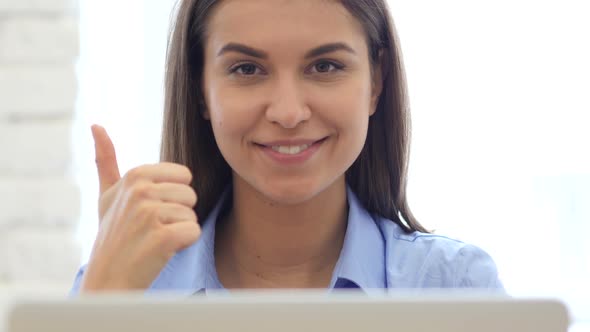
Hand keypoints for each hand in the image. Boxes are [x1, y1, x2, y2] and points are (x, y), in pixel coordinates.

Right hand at [80, 125, 200, 290]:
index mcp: (135, 175)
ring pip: (193, 215)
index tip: (149, 211)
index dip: (172, 197)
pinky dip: (183, 245)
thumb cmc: (113, 236)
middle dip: (177, 215)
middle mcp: (141, 190)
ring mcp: (150, 213)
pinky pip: (194, 232)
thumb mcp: (107, 195)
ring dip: (178, 231)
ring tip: (153, 240)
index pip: (183, 176)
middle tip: (151, 229)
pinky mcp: (162, 237)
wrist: (109, 278)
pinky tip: (161, 251)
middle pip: (191, 195)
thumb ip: (106, 160)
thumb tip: (96, 125)